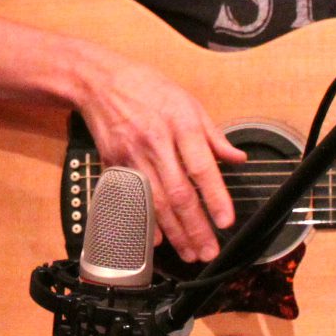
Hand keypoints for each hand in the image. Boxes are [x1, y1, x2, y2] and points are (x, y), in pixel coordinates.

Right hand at [77, 54, 244, 262]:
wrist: (99, 82)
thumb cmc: (146, 88)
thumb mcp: (187, 101)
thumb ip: (213, 134)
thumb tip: (236, 158)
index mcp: (180, 124)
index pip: (201, 168)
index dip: (215, 197)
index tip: (226, 221)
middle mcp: (156, 143)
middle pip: (178, 193)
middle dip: (195, 227)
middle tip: (209, 250)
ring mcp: (132, 156)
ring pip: (155, 202)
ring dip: (174, 232)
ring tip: (189, 252)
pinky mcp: (114, 165)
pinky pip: (131, 199)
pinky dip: (143, 222)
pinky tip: (156, 240)